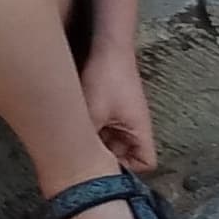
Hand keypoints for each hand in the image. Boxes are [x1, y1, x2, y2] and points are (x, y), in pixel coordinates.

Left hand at [80, 46, 156, 171]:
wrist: (105, 47)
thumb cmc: (106, 78)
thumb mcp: (93, 114)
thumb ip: (88, 141)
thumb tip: (75, 162)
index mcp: (139, 130)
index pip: (146, 163)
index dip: (130, 171)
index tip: (107, 170)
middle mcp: (133, 126)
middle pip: (124, 155)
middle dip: (106, 159)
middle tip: (84, 162)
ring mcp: (121, 117)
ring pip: (109, 142)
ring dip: (94, 144)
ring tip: (75, 144)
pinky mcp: (108, 109)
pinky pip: (101, 128)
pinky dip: (89, 131)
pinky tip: (73, 128)